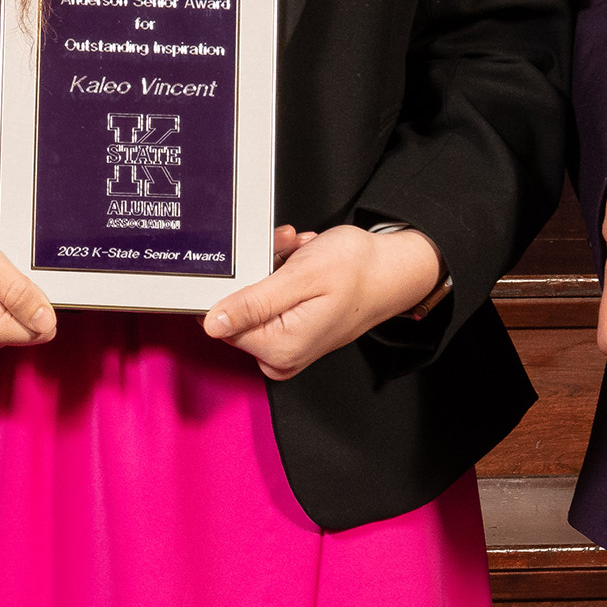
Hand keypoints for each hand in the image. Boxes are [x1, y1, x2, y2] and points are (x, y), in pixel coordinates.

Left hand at [202, 221, 446, 378]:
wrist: (393, 269)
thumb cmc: (359, 271)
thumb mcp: (300, 278)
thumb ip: (253, 304)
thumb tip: (213, 323)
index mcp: (280, 348)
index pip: (222, 323)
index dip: (236, 283)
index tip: (260, 259)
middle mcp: (282, 356)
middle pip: (238, 309)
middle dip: (257, 271)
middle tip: (284, 251)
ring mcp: (288, 347)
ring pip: (253, 300)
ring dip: (271, 268)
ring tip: (298, 254)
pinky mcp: (292, 334)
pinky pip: (269, 302)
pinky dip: (280, 276)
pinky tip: (300, 262)